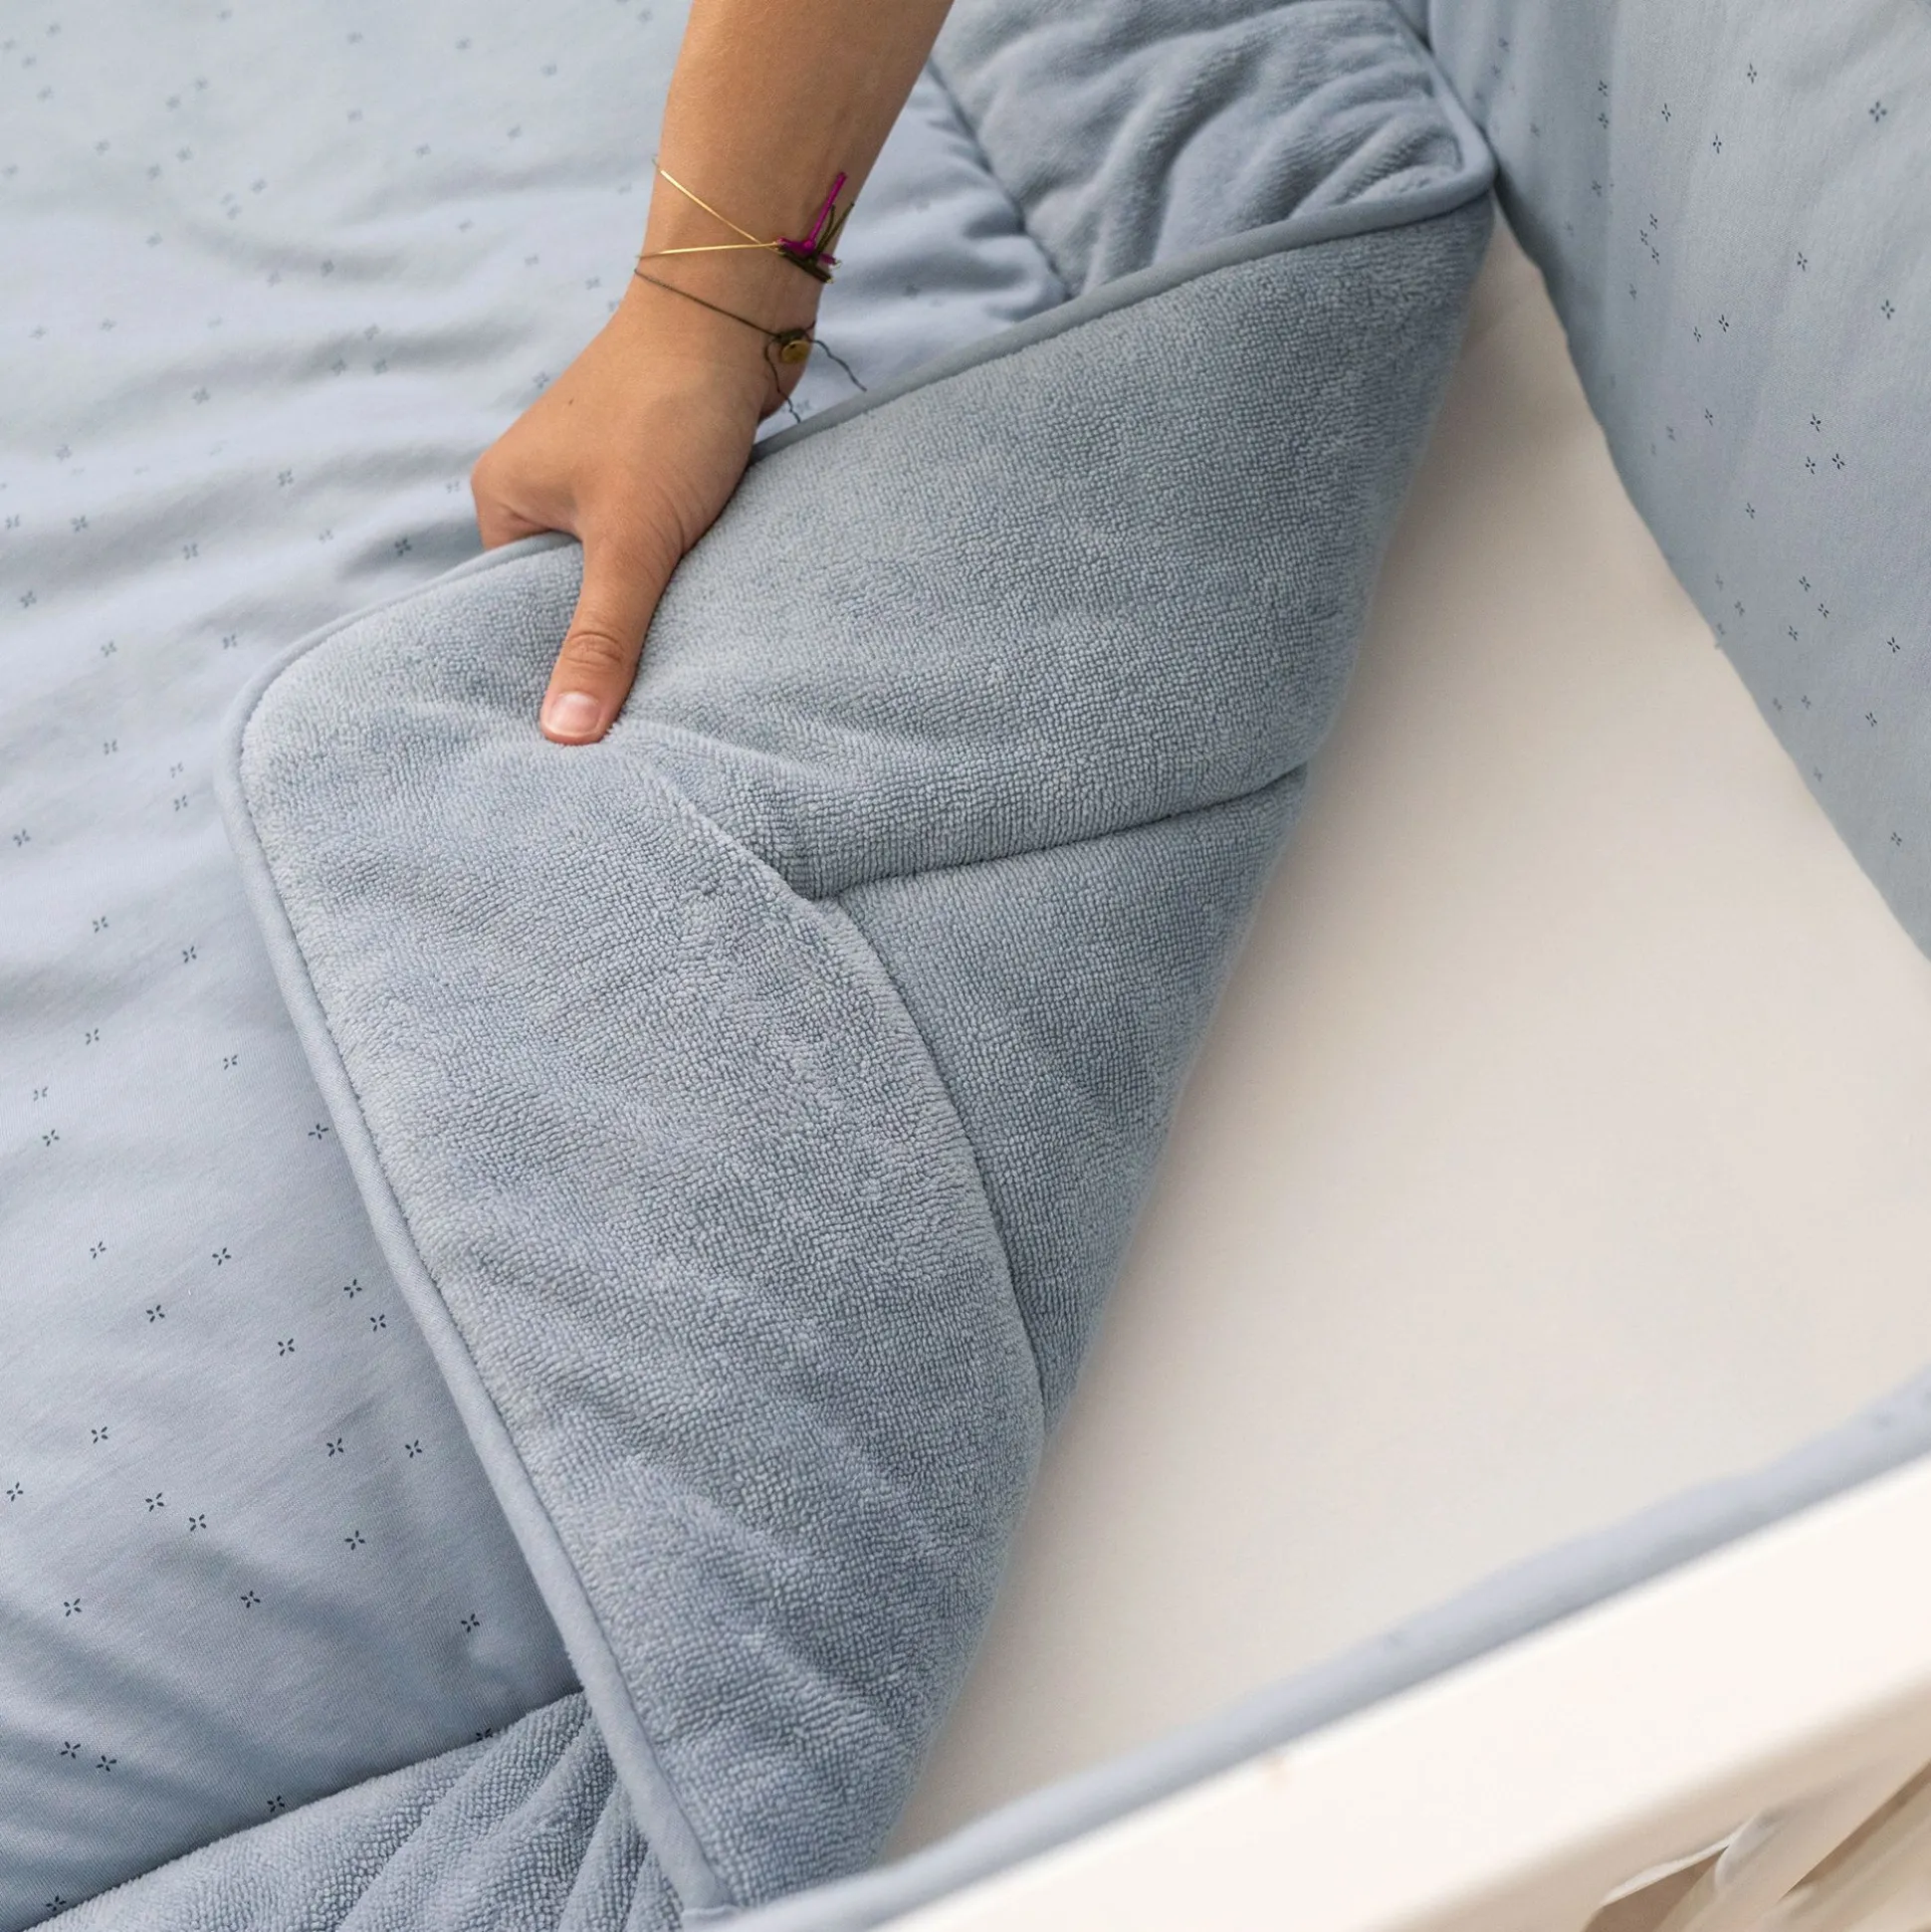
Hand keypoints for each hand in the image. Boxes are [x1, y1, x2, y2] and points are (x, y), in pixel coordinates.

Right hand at [470, 278, 797, 743]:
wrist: (735, 314)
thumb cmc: (669, 413)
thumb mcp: (631, 542)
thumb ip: (602, 638)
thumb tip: (564, 735)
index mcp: (503, 503)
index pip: (512, 616)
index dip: (552, 669)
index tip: (588, 727)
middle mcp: (539, 489)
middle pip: (569, 600)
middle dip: (609, 639)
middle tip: (642, 704)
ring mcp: (595, 478)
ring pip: (619, 574)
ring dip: (650, 605)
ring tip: (676, 659)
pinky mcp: (651, 472)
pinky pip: (655, 546)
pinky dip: (677, 572)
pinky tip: (701, 603)